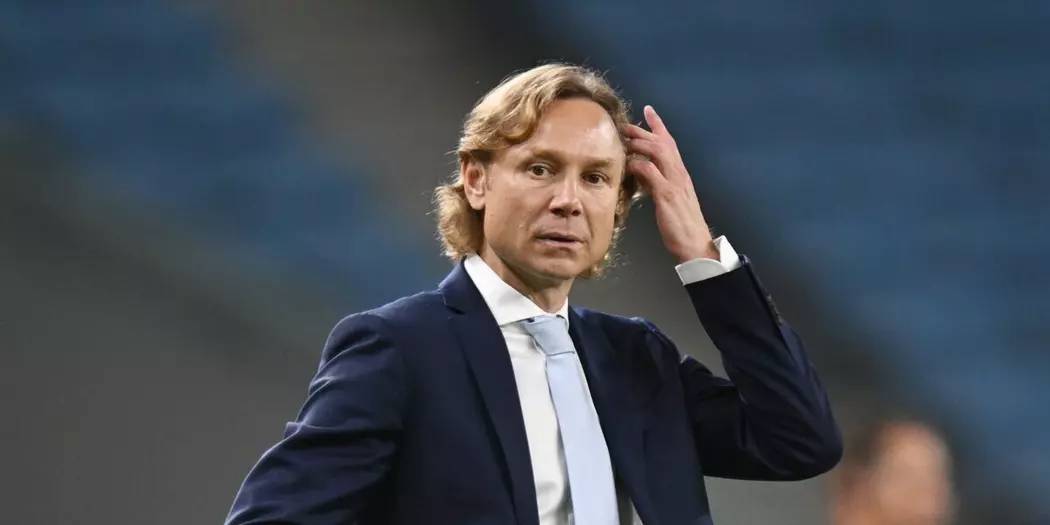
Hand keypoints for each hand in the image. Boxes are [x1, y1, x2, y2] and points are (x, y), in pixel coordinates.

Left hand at [623, 105, 717, 262]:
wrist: (695, 243)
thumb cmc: (682, 224)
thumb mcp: (670, 199)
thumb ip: (658, 183)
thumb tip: (642, 173)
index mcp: (680, 174)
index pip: (670, 142)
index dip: (658, 125)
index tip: (648, 110)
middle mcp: (679, 173)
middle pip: (661, 142)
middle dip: (642, 130)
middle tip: (624, 124)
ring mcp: (674, 182)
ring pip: (657, 152)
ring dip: (639, 143)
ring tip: (623, 140)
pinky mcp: (667, 194)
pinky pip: (651, 173)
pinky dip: (639, 165)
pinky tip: (628, 165)